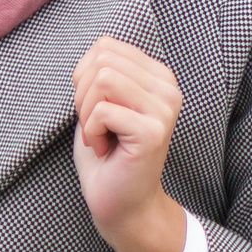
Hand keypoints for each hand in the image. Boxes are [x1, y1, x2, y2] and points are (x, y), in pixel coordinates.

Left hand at [71, 36, 187, 251]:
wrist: (121, 205)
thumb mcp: (101, 102)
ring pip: (102, 80)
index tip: (96, 111)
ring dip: (87, 114)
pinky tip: (107, 150)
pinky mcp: (153, 131)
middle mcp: (168, 88)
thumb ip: (103, 71)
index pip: (105, 46)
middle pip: (102, 60)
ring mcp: (164, 109)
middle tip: (96, 126)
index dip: (84, 78)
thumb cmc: (107, 154)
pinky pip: (102, 111)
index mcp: (158, 76)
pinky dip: (92, 132)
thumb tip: (98, 46)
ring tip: (101, 137)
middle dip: (83, 94)